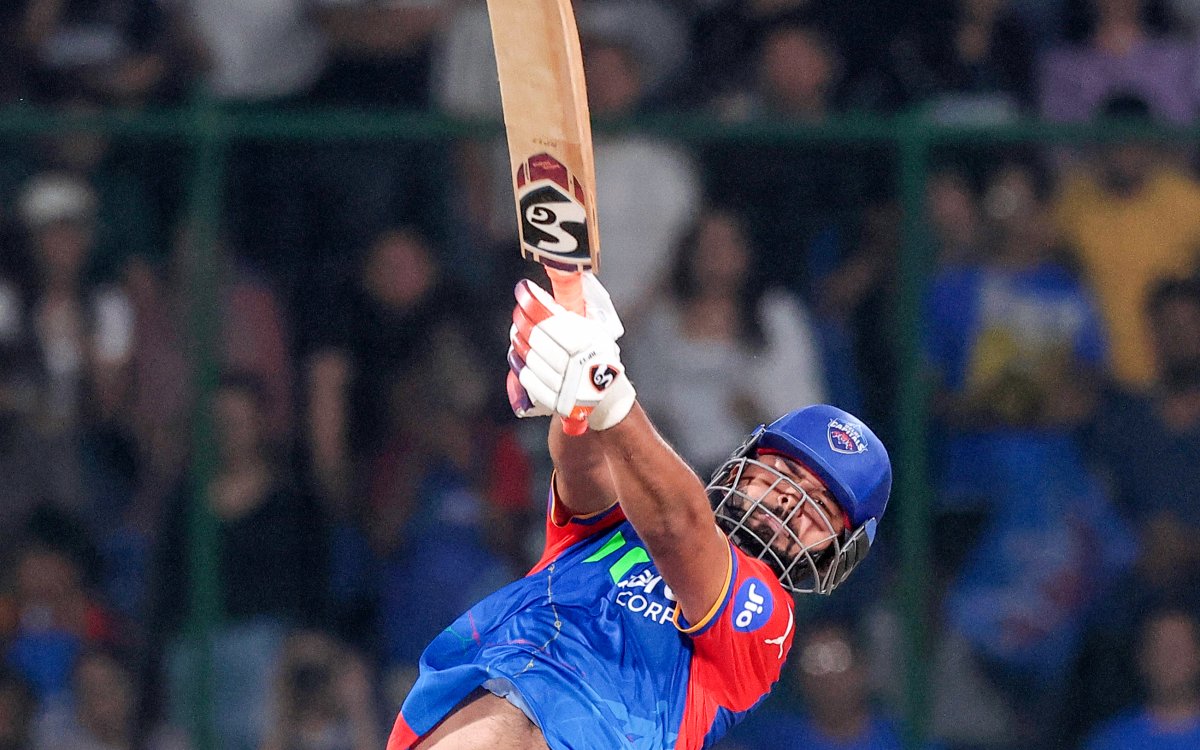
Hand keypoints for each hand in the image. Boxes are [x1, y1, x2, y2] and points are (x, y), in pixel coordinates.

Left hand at [507, 279, 635, 429]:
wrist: (607, 394)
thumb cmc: (597, 354)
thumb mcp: (594, 330)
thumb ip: (568, 313)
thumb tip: (539, 294)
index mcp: (592, 344)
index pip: (554, 322)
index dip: (535, 304)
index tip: (524, 291)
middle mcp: (581, 368)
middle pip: (540, 340)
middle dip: (524, 321)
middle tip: (519, 312)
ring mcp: (568, 387)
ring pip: (532, 359)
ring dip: (520, 341)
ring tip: (517, 331)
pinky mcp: (556, 402)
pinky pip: (530, 380)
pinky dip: (519, 364)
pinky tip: (516, 353)